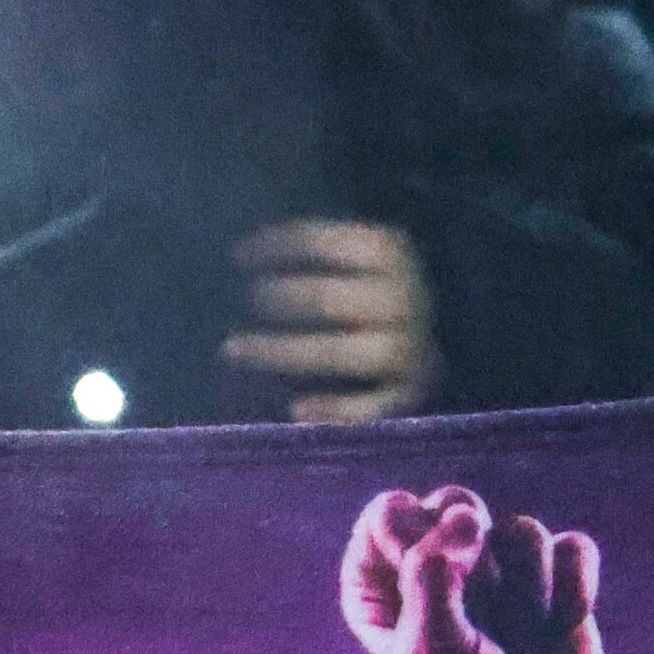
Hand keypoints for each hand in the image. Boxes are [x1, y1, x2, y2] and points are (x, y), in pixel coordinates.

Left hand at [225, 219, 439, 423]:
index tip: (238, 255)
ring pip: (351, 353)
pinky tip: (295, 409)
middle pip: (334, 301)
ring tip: (234, 349)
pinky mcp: (413, 394)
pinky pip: (376, 407)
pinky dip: (337, 409)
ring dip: (288, 352)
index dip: (281, 246)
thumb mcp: (347, 265)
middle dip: (283, 299)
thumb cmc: (363, 301)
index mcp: (393, 255)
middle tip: (247, 301)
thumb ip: (311, 259)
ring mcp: (414, 349)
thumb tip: (242, 255)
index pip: (332, 243)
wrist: (418, 349)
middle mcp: (410, 298)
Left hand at [342, 486, 606, 653]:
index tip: (428, 588)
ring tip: (521, 637)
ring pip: (519, 528)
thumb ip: (432, 572)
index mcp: (381, 589)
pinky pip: (572, 547)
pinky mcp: (555, 591)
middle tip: (481, 615)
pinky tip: (562, 628)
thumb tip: (466, 515)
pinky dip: (573, 586)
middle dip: (477, 557)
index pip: (388, 514)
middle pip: (456, 504)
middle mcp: (437, 575)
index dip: (417, 540)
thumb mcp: (432, 647)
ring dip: (526, 587)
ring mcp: (500, 581)